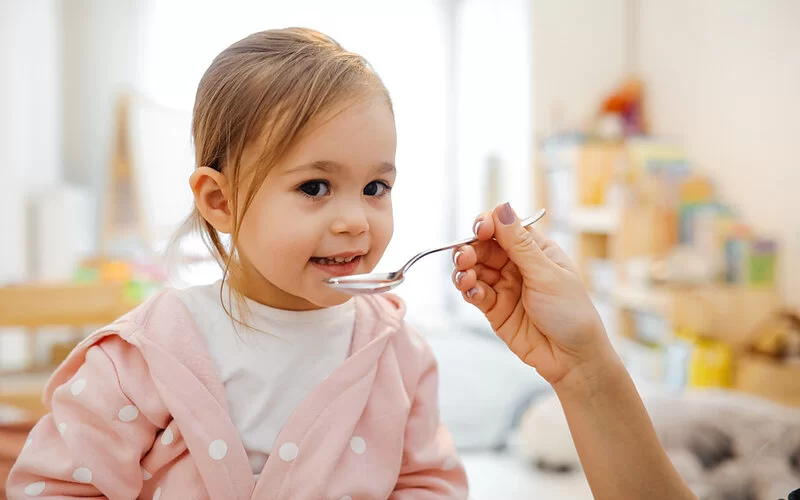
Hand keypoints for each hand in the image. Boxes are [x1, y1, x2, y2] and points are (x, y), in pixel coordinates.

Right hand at [452, 202, 613, 383]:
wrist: (572, 359)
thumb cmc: (570, 313)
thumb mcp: (546, 274)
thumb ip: (520, 244)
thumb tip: (502, 207)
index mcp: (536, 250)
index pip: (504, 227)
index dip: (488, 224)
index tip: (480, 230)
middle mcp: (517, 265)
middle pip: (483, 247)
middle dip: (470, 249)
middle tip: (465, 258)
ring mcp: (505, 286)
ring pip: (474, 269)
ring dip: (465, 270)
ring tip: (466, 277)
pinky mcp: (494, 309)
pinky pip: (474, 292)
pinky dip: (468, 289)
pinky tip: (472, 292)